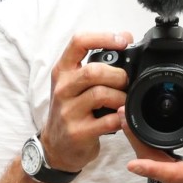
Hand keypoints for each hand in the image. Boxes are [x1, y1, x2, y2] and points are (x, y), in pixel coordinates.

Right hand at [39, 32, 133, 171]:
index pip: (79, 42)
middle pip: (94, 71)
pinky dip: (121, 118)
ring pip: (101, 94)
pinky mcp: (77, 132)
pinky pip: (107, 121)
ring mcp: (68, 111)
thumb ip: (99, 60)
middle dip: (118, 75)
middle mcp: (62, 88)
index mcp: (63, 71)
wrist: (55, 146)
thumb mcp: (77, 82)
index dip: (104, 38)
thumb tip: (126, 36)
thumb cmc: (70, 109)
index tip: (122, 41)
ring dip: (121, 97)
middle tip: (126, 83)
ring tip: (124, 102)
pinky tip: (121, 118)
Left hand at [121, 101, 182, 182]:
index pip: (170, 172)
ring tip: (130, 124)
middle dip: (135, 140)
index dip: (149, 166)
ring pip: (153, 168)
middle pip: (153, 165)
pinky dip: (149, 154)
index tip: (132, 161)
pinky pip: (159, 170)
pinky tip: (145, 139)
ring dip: (140, 146)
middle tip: (124, 118)